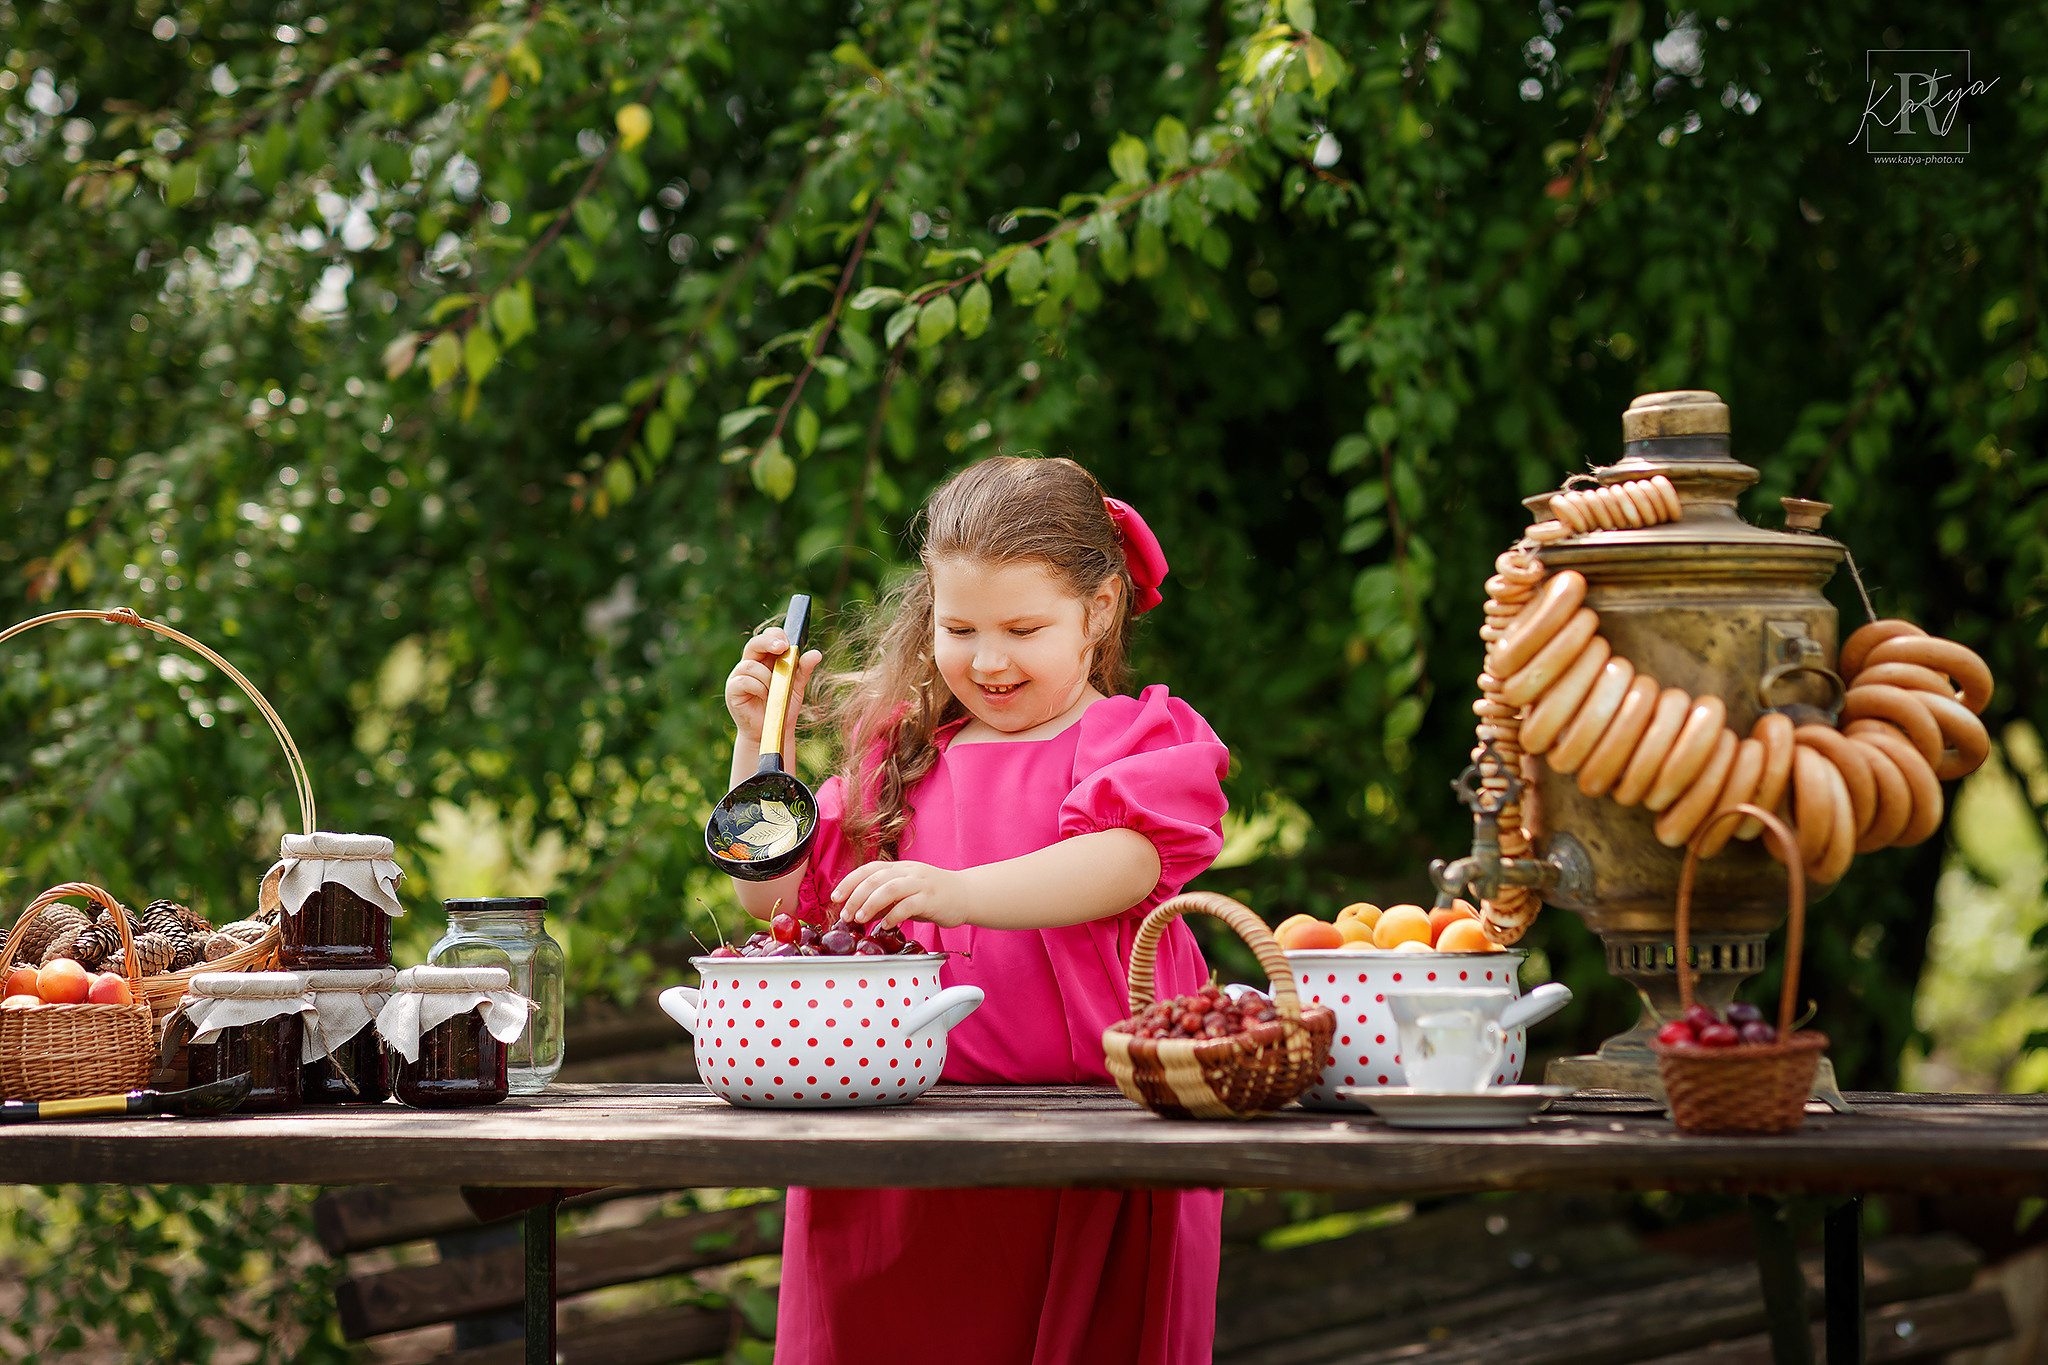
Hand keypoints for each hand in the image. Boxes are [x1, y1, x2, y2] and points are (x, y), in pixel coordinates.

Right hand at [725, 625, 822, 748]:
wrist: (771, 731)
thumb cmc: (782, 707)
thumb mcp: (796, 687)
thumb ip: (803, 670)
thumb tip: (816, 653)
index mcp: (766, 659)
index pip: (768, 637)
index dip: (776, 636)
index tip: (788, 643)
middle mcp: (750, 664)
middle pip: (754, 643)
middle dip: (768, 642)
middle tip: (782, 647)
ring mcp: (739, 676)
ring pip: (750, 665)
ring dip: (767, 677)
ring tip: (776, 692)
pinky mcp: (732, 690)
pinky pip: (744, 681)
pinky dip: (758, 688)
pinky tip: (766, 698)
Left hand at [831, 860, 969, 929]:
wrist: (966, 894)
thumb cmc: (933, 896)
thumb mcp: (905, 895)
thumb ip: (883, 902)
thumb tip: (858, 912)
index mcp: (899, 868)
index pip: (868, 869)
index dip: (849, 882)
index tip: (835, 897)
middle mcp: (908, 872)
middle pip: (875, 879)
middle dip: (855, 897)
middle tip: (845, 915)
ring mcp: (920, 883)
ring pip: (889, 889)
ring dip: (870, 904)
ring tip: (860, 919)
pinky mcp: (931, 898)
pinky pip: (909, 905)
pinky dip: (894, 915)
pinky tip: (886, 926)